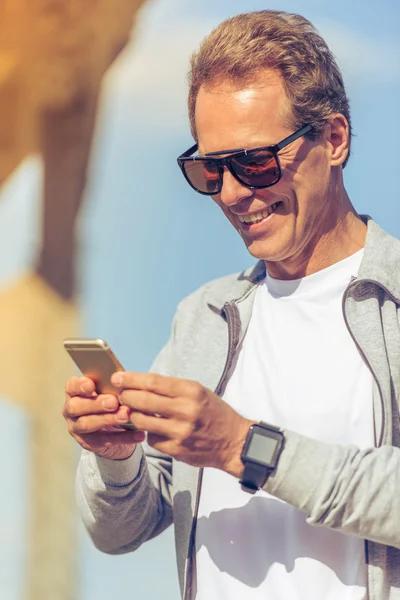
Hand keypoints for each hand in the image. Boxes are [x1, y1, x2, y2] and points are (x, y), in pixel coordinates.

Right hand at [63, 376, 145, 459]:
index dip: (79, 385)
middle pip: (76, 406)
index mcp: (75, 393)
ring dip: (108, 419)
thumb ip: (113, 387)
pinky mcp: (88, 443)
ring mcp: (77, 428)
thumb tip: (125, 381)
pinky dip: (123, 437)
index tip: (92, 384)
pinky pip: (104, 440)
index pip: (71, 387)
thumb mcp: (111, 392)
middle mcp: (71, 410)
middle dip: (95, 404)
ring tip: (125, 416)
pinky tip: (138, 434)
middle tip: (114, 402)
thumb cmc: (111, 402)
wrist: (115, 429)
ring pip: (87, 424)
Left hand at [112, 372, 253, 477]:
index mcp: (191, 391)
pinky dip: (150, 433)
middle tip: (120, 395)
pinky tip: (156, 429)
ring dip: (134, 416)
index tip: (118, 377)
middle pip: (143, 401)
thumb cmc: (213, 413)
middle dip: (126, 396)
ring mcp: (180, 432)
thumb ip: (172, 389)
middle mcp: (185, 410)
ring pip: (142, 421)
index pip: (153, 382)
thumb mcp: (199, 392)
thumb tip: (141, 384)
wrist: (234, 442)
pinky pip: (151, 439)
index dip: (132, 379)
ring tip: (135, 412)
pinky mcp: (177, 450)